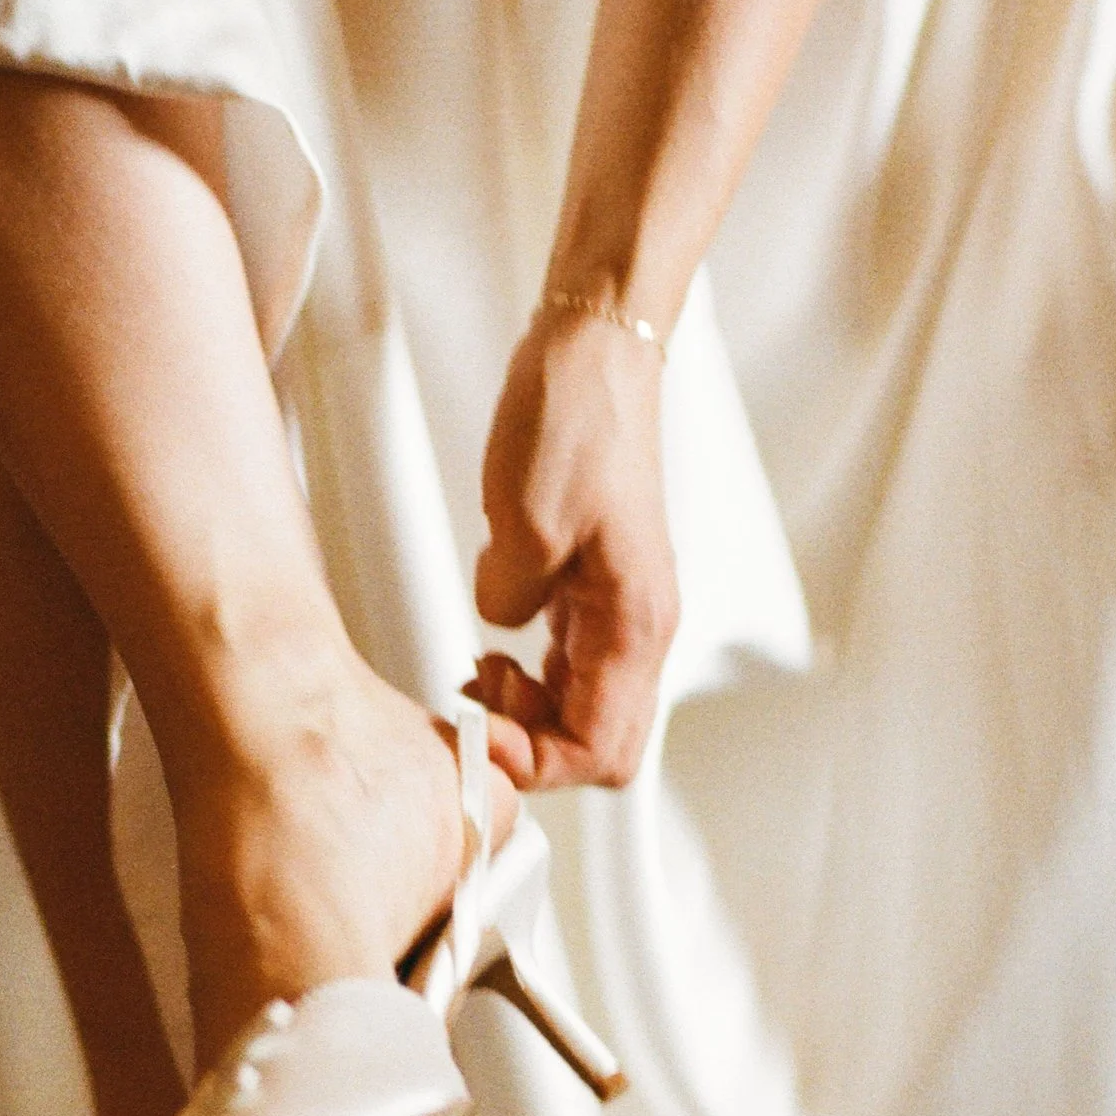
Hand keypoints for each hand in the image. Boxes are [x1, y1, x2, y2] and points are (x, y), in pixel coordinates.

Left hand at [471, 311, 678, 789]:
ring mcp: (620, 606)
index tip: (482, 735)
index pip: (600, 749)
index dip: (536, 763)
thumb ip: (508, 598)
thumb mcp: (524, 521)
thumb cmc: (577, 419)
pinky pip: (571, 665)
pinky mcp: (596, 585)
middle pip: (600, 742)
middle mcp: (640, 625)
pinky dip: (530, 678)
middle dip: (534, 746)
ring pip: (586, 708)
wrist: (596, 352)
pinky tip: (491, 649)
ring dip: (529, 713)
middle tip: (476, 707)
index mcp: (636, 622)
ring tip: (476, 678)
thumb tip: (497, 630)